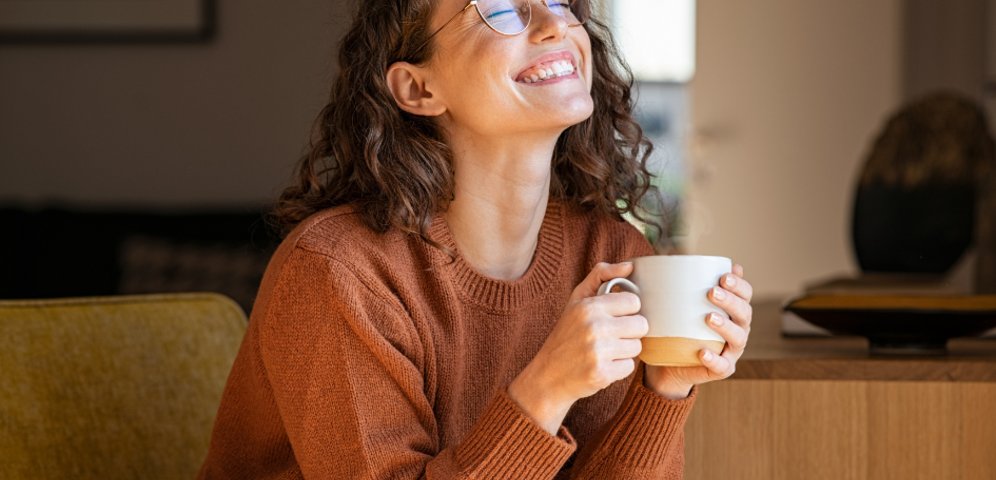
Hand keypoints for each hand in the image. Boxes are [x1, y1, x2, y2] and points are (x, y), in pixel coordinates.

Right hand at [508, 262, 648, 433]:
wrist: (547, 376)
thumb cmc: (566, 335)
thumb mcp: (576, 300)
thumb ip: (601, 276)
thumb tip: (629, 266)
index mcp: (589, 306)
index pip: (634, 302)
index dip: (627, 311)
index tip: (614, 317)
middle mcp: (594, 327)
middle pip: (641, 325)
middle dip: (629, 332)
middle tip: (611, 336)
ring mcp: (598, 352)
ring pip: (637, 347)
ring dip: (624, 351)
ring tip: (605, 351)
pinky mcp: (602, 374)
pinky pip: (629, 367)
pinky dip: (618, 368)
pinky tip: (602, 365)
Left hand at [644, 263, 752, 398]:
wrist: (669, 363)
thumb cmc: (677, 327)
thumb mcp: (678, 304)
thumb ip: (681, 285)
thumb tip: (672, 258)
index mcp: (733, 310)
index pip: (745, 294)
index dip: (739, 285)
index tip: (723, 276)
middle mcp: (738, 329)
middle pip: (744, 313)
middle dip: (731, 301)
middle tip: (711, 292)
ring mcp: (731, 351)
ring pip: (738, 338)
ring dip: (726, 327)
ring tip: (709, 317)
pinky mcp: (721, 369)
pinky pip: (722, 366)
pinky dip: (714, 359)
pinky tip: (703, 352)